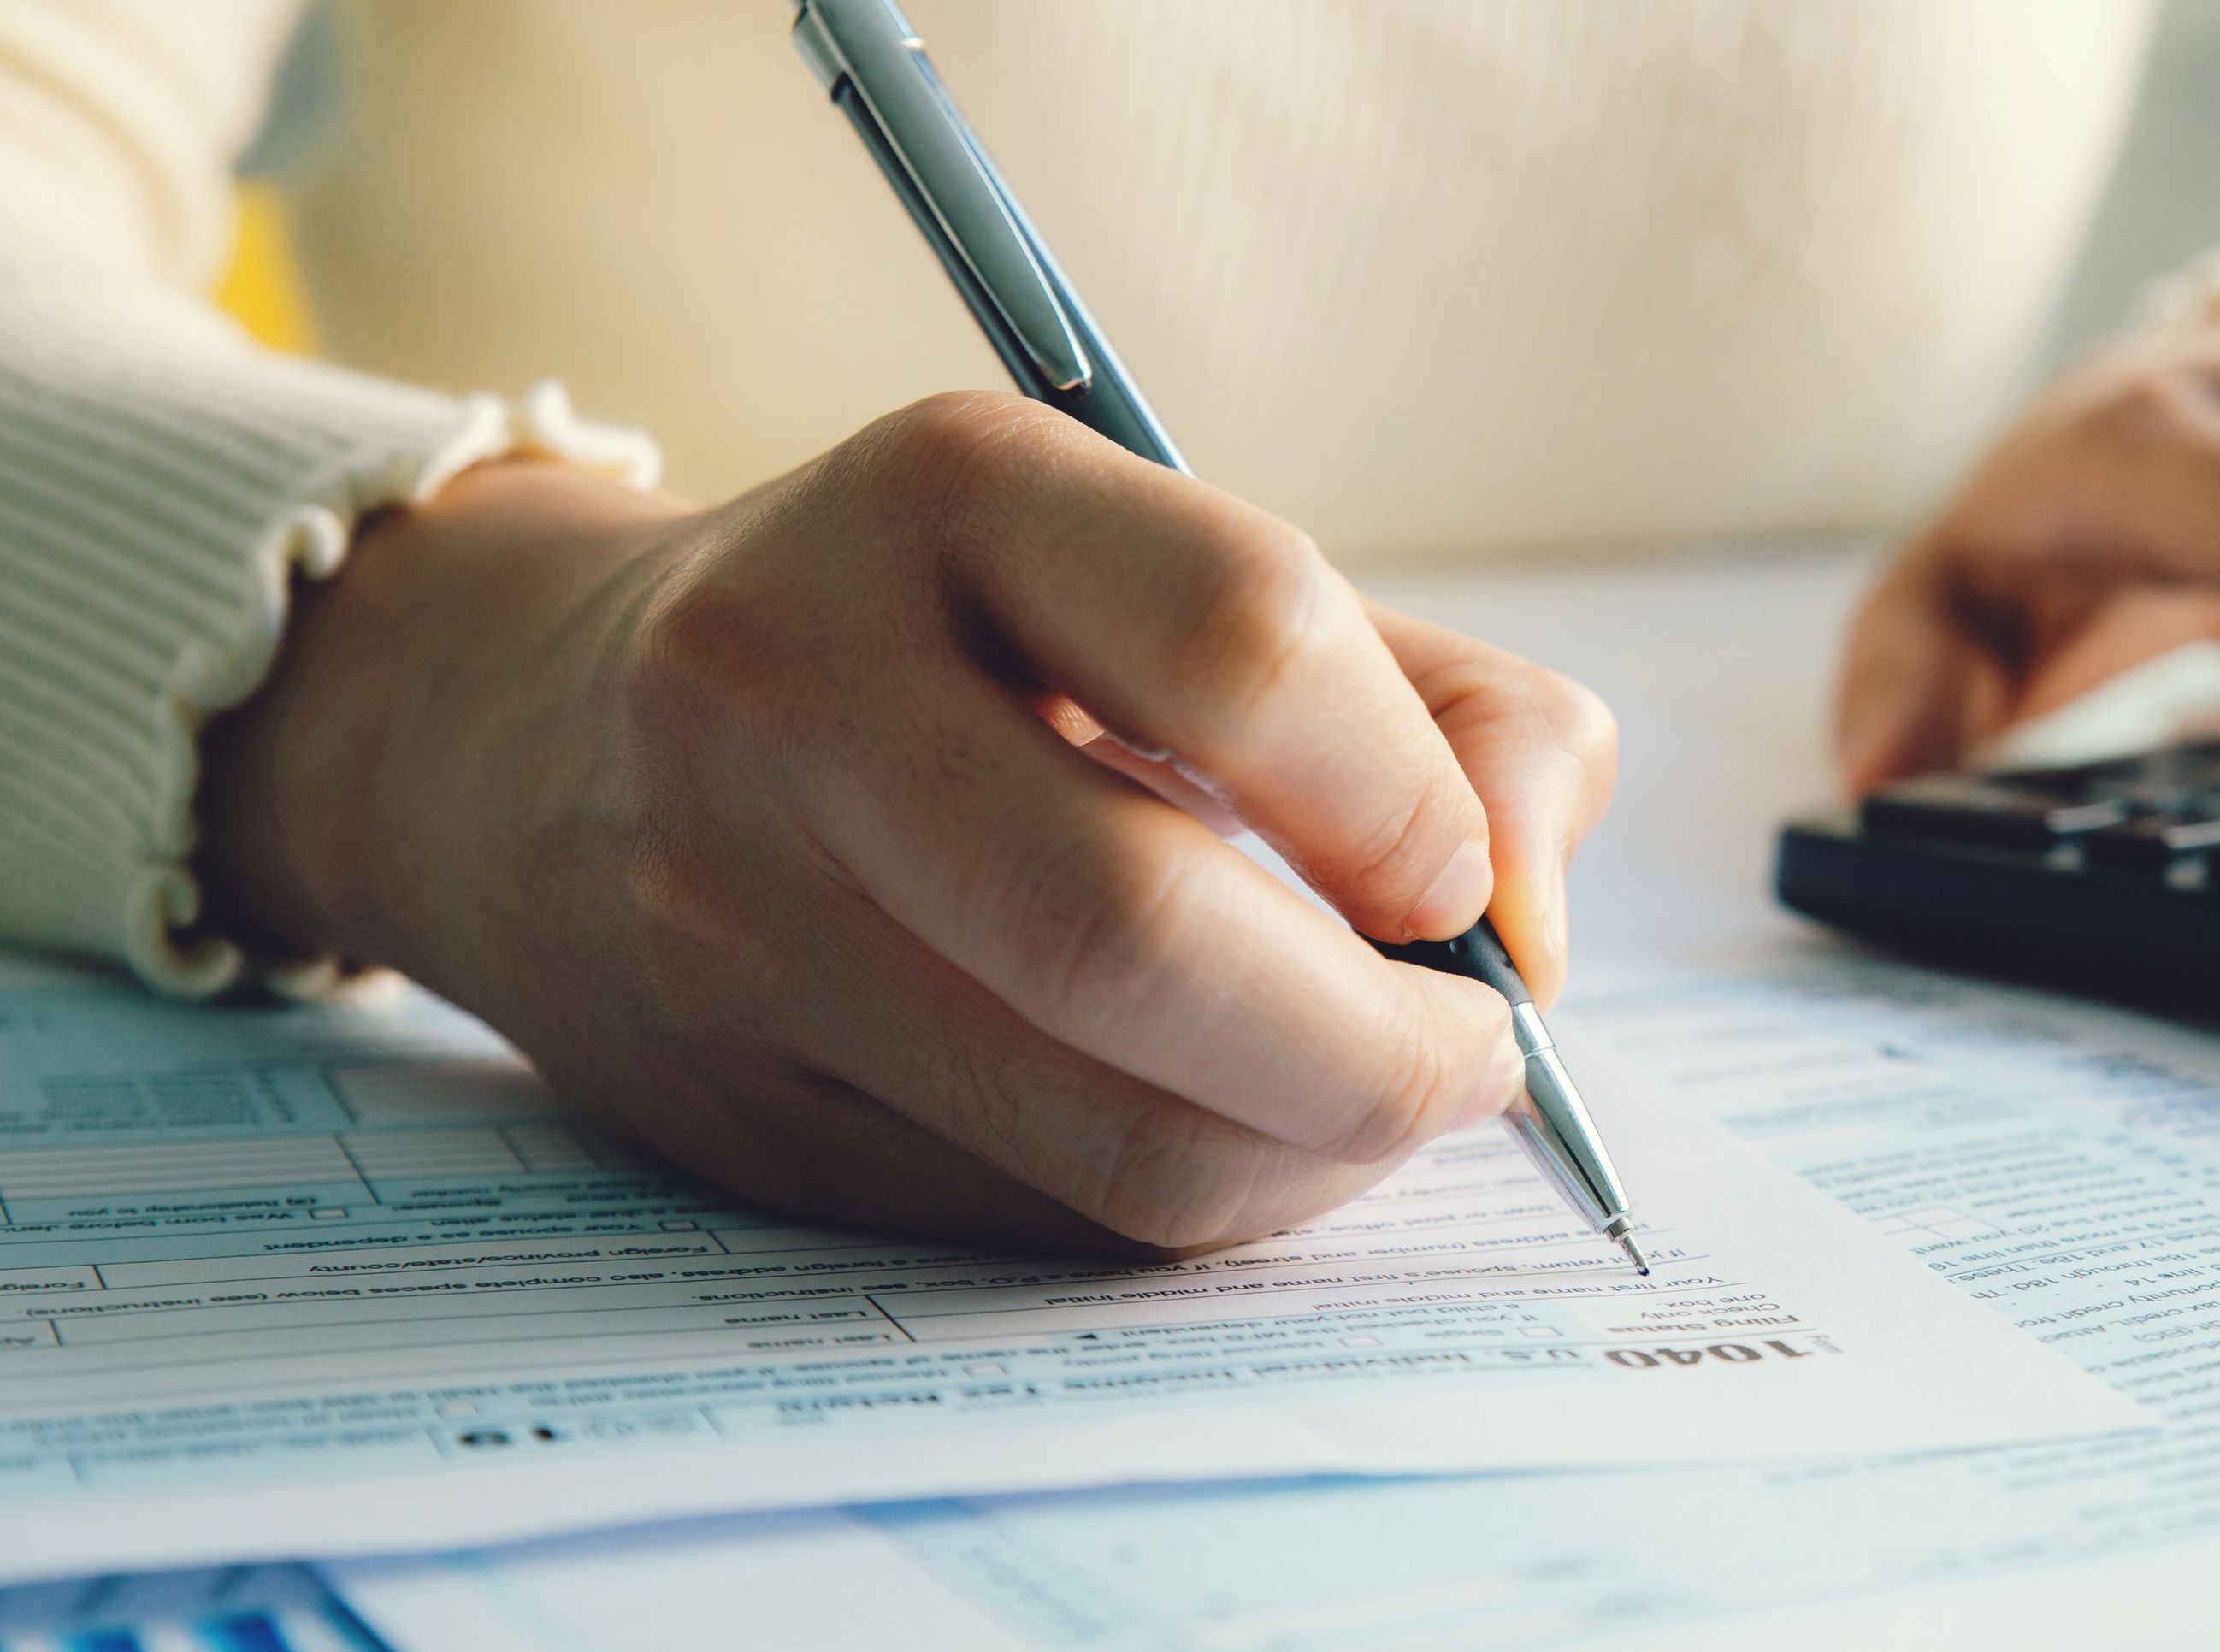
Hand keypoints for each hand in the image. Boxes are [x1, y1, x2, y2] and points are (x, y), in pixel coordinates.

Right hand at [197, 392, 1617, 1255]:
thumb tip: (1534, 923)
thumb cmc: (961, 645)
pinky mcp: (736, 1108)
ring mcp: (737, 913)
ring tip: (1374, 1099)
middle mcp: (800, 687)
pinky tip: (1234, 1131)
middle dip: (1380, 1049)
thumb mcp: (1185, 578)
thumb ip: (1441, 706)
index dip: (1414, 803)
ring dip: (1313, 1155)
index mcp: (952, 494)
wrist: (544, 735)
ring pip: (1104, 1128)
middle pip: (1142, 932)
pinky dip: (1198, 1199)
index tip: (1468, 885)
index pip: (1244, 646)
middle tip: (1473, 1059)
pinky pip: (1041, 1215)